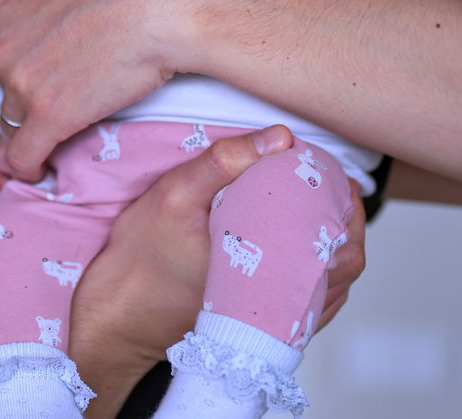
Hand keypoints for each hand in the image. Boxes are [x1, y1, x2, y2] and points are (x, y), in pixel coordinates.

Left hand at [0, 0, 194, 180]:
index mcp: (4, 5)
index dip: (16, 59)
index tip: (38, 67)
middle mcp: (2, 45)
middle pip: (1, 86)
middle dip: (24, 92)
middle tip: (57, 95)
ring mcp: (22, 84)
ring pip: (12, 122)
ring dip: (30, 131)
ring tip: (52, 137)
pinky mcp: (49, 118)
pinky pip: (24, 156)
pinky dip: (30, 166)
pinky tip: (40, 171)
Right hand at [68, 126, 366, 416]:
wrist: (115, 319)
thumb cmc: (139, 261)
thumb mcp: (173, 197)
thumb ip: (222, 162)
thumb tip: (279, 137)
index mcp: (268, 269)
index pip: (340, 241)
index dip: (345, 203)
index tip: (333, 172)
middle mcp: (278, 301)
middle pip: (346, 264)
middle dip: (346, 222)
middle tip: (334, 186)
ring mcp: (270, 319)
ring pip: (330, 286)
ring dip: (334, 247)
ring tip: (321, 211)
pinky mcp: (256, 325)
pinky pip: (306, 303)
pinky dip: (315, 272)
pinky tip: (298, 246)